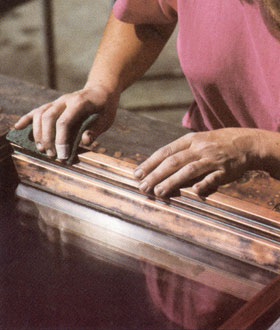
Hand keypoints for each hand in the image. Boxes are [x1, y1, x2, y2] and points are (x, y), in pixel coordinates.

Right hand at [15, 85, 119, 158]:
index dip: (61, 140)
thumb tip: (85, 141)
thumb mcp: (106, 119)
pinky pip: (37, 110)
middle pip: (48, 118)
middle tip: (51, 154)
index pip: (64, 122)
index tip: (62, 155)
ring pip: (41, 114)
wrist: (101, 90)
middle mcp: (65, 100)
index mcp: (80, 103)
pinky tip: (18, 127)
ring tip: (41, 149)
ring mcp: (58, 101)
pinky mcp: (53, 104)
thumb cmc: (105, 107)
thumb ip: (96, 130)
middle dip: (48, 139)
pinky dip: (27, 119)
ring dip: (38, 133)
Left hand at [134, 128, 262, 195]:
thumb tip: (157, 169)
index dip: (150, 163)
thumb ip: (179, 153)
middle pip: (174, 161)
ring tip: (159, 192)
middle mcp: (199, 148)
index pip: (165, 151)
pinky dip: (204, 183)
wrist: (245, 142)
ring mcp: (212, 159)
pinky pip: (214, 177)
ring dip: (172, 181)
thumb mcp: (196, 141)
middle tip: (143, 186)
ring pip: (189, 170)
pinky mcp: (226, 170)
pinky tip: (194, 191)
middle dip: (156, 175)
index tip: (137, 174)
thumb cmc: (215, 144)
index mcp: (189, 140)